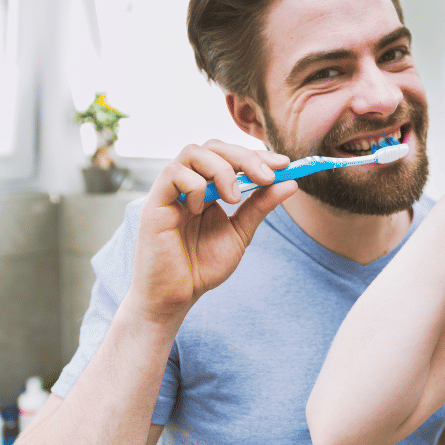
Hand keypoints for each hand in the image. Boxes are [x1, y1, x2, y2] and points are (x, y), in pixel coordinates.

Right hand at [127, 140, 296, 324]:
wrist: (176, 297)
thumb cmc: (202, 266)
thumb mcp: (240, 233)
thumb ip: (260, 206)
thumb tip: (290, 182)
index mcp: (208, 187)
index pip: (231, 156)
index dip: (258, 155)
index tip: (285, 163)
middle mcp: (188, 183)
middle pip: (214, 146)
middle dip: (245, 157)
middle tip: (267, 177)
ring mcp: (170, 191)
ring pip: (193, 152)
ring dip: (222, 169)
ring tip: (234, 199)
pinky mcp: (154, 204)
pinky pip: (173, 174)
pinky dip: (196, 185)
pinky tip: (201, 210)